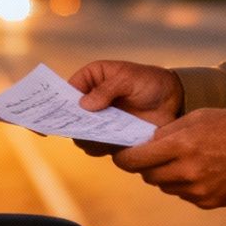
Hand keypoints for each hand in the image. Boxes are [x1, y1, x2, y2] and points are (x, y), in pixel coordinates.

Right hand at [66, 59, 182, 155]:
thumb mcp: (129, 78)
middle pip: (69, 116)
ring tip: (97, 135)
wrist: (175, 100)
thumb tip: (84, 105)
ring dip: (85, 137)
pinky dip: (100, 147)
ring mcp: (100, 122)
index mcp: (90, 80)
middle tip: (75, 127)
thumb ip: (107, 89)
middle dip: (68, 123)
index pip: (65, 90)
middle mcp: (90, 102)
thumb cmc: (150, 82)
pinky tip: (109, 144)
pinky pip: (98, 147)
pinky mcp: (111, 138)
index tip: (51, 112)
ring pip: (81, 134)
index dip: (55, 102)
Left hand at [109, 108, 225, 209]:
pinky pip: (184, 195)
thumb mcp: (196, 117)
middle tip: (153, 155)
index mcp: (181, 145)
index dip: (123, 158)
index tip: (121, 155)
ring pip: (165, 186)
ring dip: (166, 175)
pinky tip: (202, 170)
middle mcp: (187, 171)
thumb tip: (143, 146)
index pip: (134, 160)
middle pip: (147, 175)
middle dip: (145, 165)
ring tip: (185, 159)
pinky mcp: (207, 202)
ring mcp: (198, 190)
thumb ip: (166, 133)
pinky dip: (185, 184)